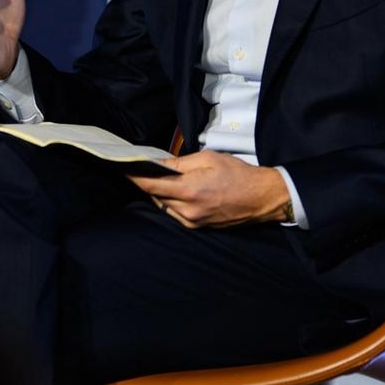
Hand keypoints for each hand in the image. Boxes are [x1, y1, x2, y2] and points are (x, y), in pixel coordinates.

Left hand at [127, 152, 290, 228]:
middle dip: (148, 182)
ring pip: (164, 205)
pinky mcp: (198, 226)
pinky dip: (171, 202)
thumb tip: (157, 163)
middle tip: (143, 169)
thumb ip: (180, 162)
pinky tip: (177, 191)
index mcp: (189, 190)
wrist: (261, 198)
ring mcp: (192, 221)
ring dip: (160, 193)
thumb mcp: (209, 158)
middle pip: (155, 196)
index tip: (123, 169)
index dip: (134, 177)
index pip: (151, 185)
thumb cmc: (238, 174)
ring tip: (163, 179)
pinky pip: (175, 213)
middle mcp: (187, 210)